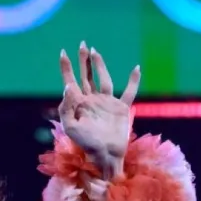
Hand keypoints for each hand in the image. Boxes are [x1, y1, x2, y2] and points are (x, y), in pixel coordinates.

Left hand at [58, 42, 139, 179]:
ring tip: (95, 51)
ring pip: (103, 79)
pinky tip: (136, 68)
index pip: (71, 81)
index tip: (63, 52)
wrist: (106, 156)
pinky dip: (133, 80)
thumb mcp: (70, 127)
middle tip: (82, 44)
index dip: (66, 67)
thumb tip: (68, 86)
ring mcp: (107, 103)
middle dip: (83, 60)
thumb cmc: (86, 144)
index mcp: (79, 104)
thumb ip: (67, 107)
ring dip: (100, 65)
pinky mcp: (121, 108)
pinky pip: (129, 91)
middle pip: (87, 75)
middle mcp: (92, 100)